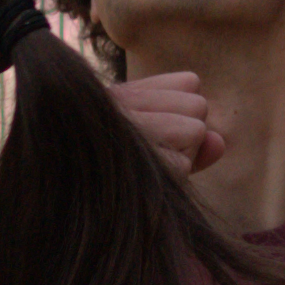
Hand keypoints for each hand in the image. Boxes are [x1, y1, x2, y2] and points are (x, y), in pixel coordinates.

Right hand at [111, 65, 226, 176]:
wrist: (66, 201)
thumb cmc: (109, 176)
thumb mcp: (150, 151)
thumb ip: (188, 139)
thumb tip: (219, 142)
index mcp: (124, 94)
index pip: (190, 83)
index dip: (181, 110)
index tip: (152, 129)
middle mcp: (123, 100)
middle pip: (198, 105)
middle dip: (186, 133)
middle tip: (149, 153)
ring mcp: (128, 125)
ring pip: (196, 130)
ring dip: (182, 155)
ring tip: (145, 167)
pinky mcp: (137, 156)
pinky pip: (183, 163)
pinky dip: (170, 177)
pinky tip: (141, 181)